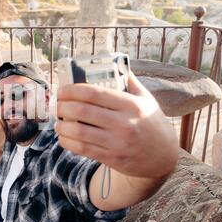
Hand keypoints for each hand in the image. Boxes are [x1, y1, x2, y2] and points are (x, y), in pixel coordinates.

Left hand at [55, 72, 177, 178]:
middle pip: (82, 111)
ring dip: (62, 126)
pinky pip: (82, 149)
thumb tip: (115, 63)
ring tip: (58, 121)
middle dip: (62, 107)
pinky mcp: (111, 158)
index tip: (62, 90)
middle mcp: (124, 123)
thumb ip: (130, 82)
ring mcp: (117, 143)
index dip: (72, 90)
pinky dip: (68, 142)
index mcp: (131, 105)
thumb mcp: (147, 100)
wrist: (164, 157)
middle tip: (57, 105)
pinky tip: (64, 137)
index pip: (94, 93)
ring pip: (79, 132)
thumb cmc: (152, 124)